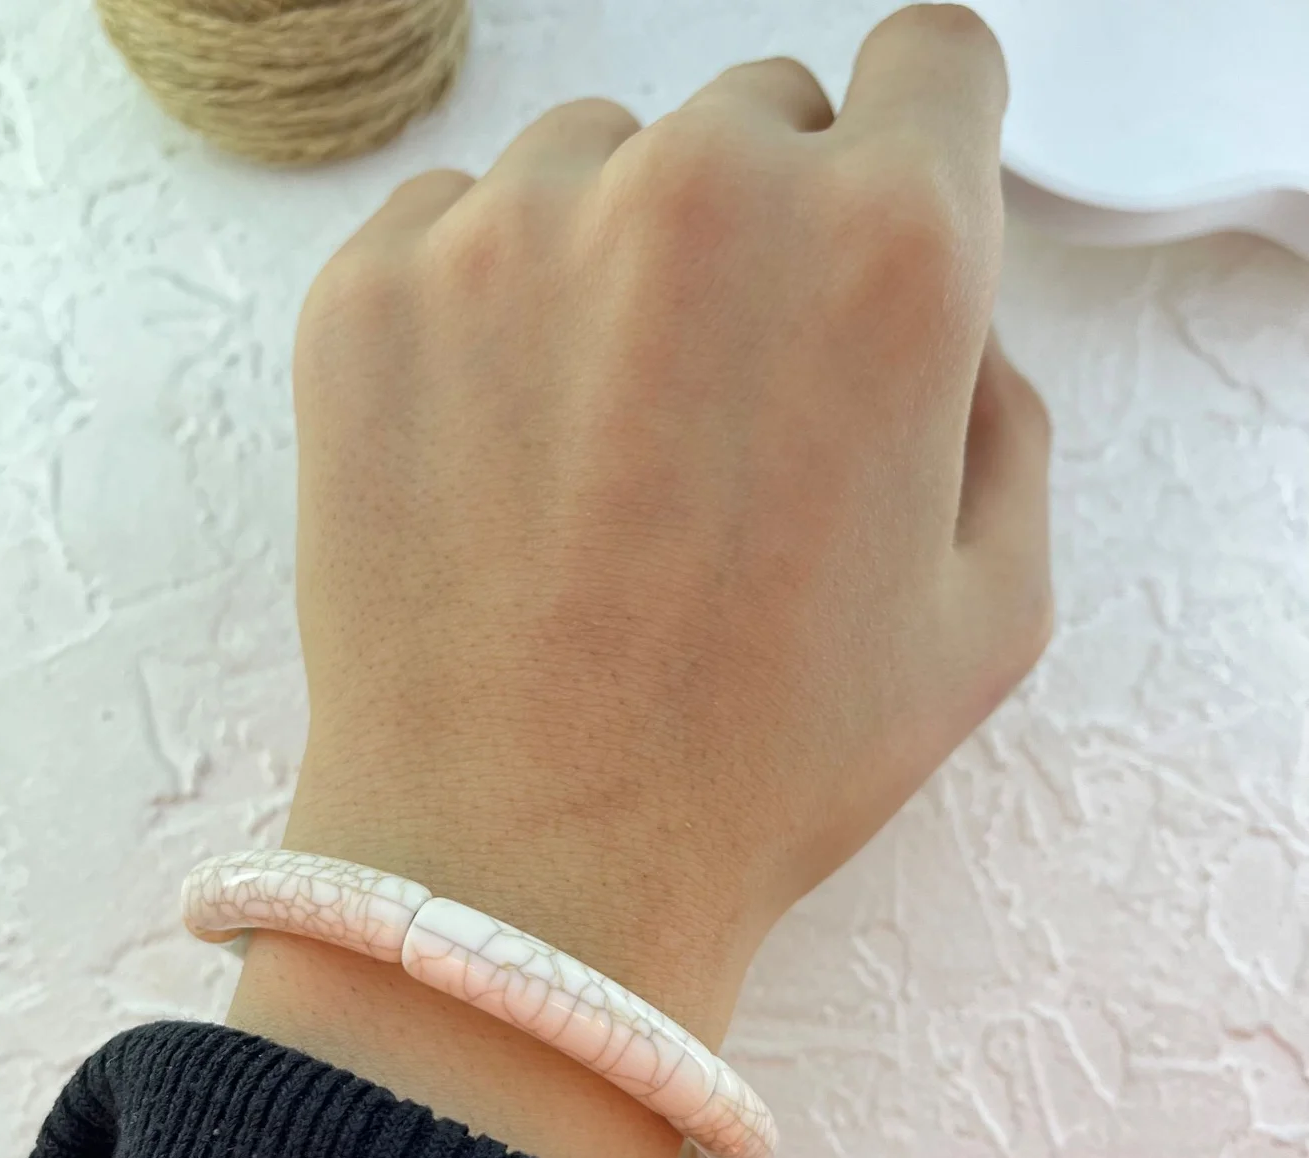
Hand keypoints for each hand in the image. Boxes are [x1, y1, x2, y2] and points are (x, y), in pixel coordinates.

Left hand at [229, 5, 1050, 1157]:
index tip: (875, 220)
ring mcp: (510, 231)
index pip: (930, 64)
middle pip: (758, 117)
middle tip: (725, 399)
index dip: (916, 149)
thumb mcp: (987, 610)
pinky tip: (500, 452)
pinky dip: (487, 306)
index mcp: (884, 254)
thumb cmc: (763, 762)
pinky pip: (456, 226)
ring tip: (600, 445)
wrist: (527, 869)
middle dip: (767, 230)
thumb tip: (939, 324)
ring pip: (600, 164)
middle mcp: (698, 198)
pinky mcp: (367, 291)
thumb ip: (998, 408)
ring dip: (619, 263)